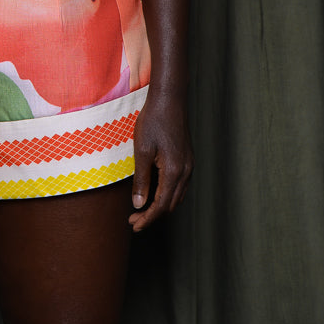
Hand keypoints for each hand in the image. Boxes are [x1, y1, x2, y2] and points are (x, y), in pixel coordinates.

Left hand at [128, 88, 192, 231]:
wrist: (170, 99)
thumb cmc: (153, 121)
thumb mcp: (142, 150)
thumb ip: (142, 180)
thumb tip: (139, 204)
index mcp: (174, 171)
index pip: (161, 205)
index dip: (147, 218)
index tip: (134, 225)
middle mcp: (186, 172)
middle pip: (170, 204)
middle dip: (152, 215)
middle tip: (134, 220)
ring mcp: (189, 165)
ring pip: (177, 196)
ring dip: (161, 205)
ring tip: (142, 209)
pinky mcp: (188, 159)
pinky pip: (180, 185)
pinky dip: (168, 194)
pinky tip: (155, 191)